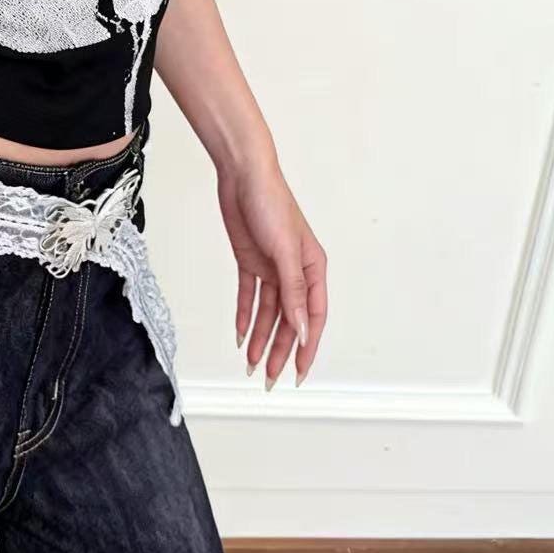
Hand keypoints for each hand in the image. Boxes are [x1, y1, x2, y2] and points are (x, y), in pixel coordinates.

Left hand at [218, 155, 328, 388]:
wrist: (242, 175)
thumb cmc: (271, 202)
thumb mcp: (285, 250)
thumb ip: (293, 290)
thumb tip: (303, 326)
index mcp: (313, 268)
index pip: (313, 317)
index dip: (307, 347)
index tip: (300, 374)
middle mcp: (294, 270)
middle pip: (290, 320)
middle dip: (280, 350)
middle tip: (269, 377)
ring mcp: (271, 266)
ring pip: (269, 312)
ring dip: (261, 338)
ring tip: (251, 364)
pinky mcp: (250, 260)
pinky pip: (249, 296)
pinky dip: (245, 315)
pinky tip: (240, 335)